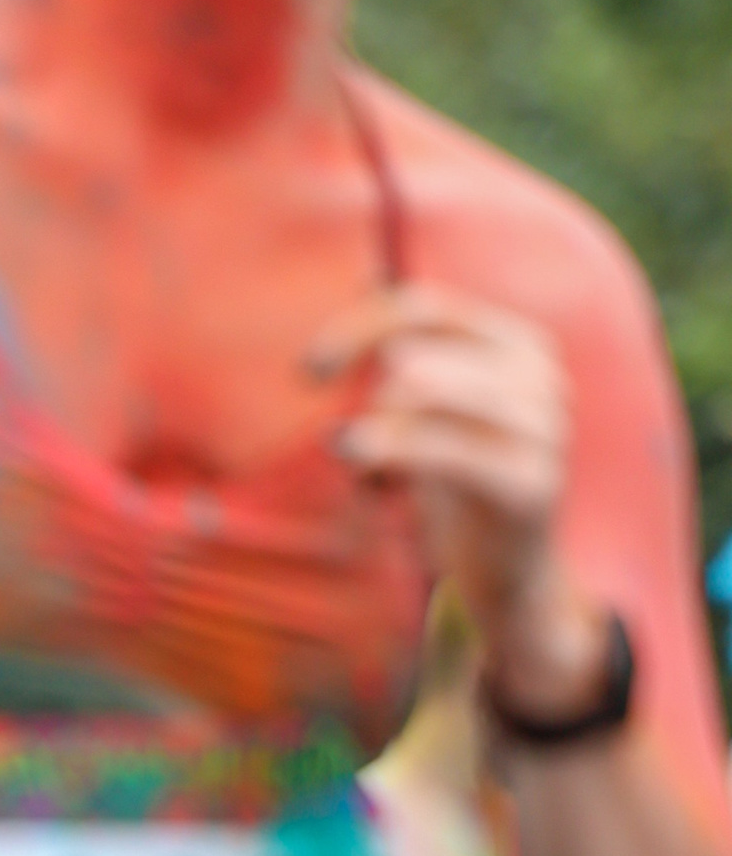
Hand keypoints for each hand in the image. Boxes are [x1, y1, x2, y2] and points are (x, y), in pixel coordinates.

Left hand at [312, 284, 607, 722]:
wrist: (509, 567)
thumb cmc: (454, 472)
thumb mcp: (426, 405)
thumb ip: (397, 350)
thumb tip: (357, 288)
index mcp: (516, 343)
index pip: (424, 307)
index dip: (358, 329)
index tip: (308, 370)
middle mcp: (540, 376)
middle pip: (417, 353)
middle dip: (368, 399)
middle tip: (348, 442)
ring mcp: (546, 429)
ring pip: (424, 396)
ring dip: (376, 433)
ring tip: (365, 467)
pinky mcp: (532, 483)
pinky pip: (444, 452)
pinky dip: (393, 457)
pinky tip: (371, 483)